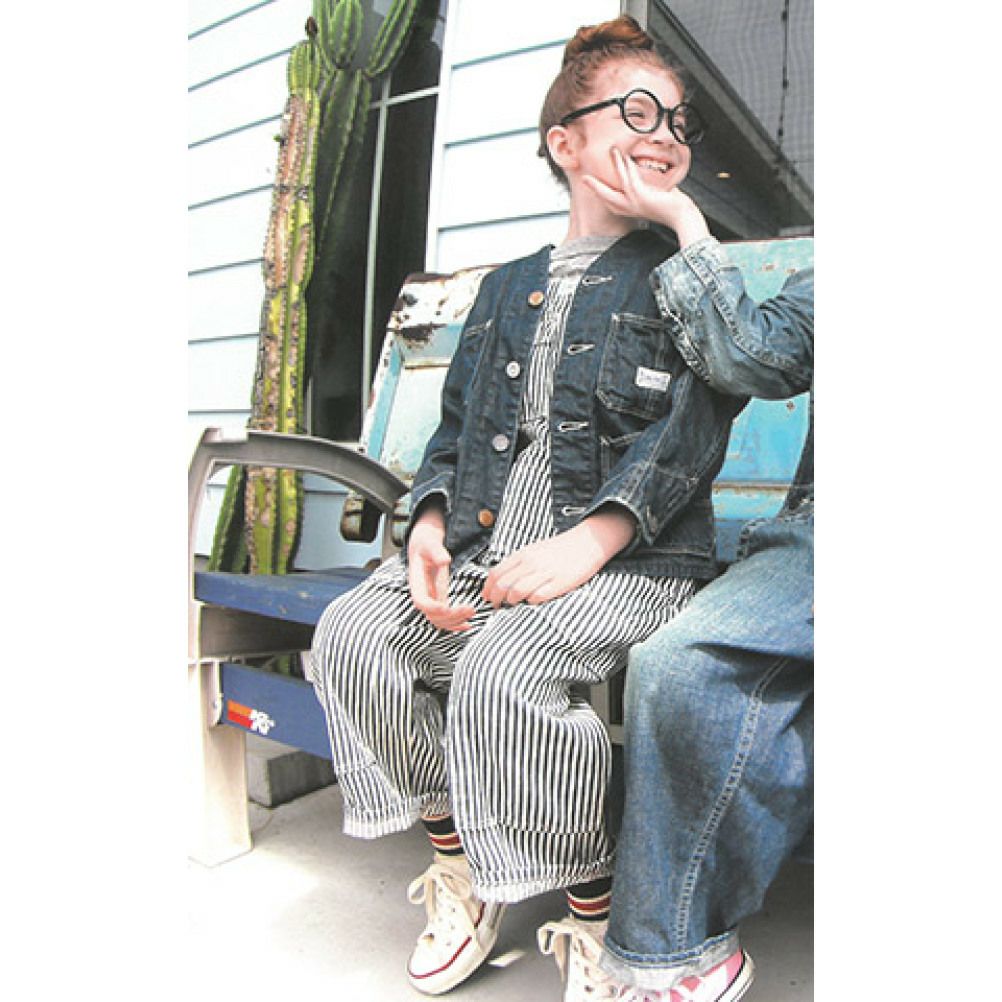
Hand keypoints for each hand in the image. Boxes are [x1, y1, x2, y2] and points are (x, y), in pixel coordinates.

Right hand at [407, 508, 475, 631]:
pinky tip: (467, 624)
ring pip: (439, 620)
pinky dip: (455, 624)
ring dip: (455, 621)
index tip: (446, 607)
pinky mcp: (438, 601)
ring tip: (471, 612)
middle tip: (469, 609)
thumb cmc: (426, 543)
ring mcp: (430, 599)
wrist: (424, 545)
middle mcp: (422, 593)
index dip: (432, 607)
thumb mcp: (430, 542)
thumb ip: (436, 551)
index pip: (420, 601)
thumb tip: (444, 560)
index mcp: (417, 581)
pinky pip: (444, 619)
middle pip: (432, 615)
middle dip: (450, 616)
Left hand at [482, 509, 635, 607]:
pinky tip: (533, 601)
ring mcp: (545, 573)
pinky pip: (538, 597)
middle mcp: (531, 563)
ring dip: (511, 602)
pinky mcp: (559, 583)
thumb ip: (517, 564)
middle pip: (502, 585)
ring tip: (514, 605)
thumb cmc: (559, 549)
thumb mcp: (533, 551)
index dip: (487, 589)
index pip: (495, 574)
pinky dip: (531, 602)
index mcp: (523, 554)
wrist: (586, 542)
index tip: (487, 597)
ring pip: (516, 592)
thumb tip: (499, 581)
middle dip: (496, 599)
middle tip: (497, 606)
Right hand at [582, 148, 709, 245]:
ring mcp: (634, 203)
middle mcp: (630, 209)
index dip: (602, 195)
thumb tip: (654, 174)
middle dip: (594, 187)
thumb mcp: (658, 197)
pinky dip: (627, 166)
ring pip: (619, 182)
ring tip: (612, 150)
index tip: (595, 188)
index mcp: (632, 210)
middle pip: (606, 198)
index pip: (613, 204)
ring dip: (615, 164)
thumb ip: (651, 188)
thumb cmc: (674, 209)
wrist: (682, 217)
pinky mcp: (641, 196)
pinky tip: (626, 156)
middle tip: (584, 179)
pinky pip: (630, 178)